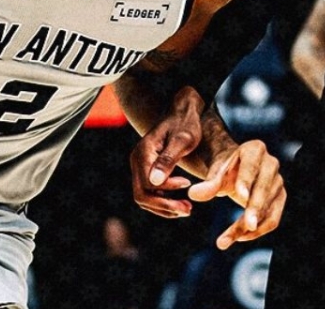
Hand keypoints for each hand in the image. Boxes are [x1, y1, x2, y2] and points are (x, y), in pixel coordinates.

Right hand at [130, 99, 201, 217]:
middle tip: (187, 211)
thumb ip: (168, 160)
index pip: (148, 184)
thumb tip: (156, 183)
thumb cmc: (186, 124)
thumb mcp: (182, 140)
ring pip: (144, 197)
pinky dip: (162, 202)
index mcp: (143, 152)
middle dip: (164, 206)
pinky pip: (148, 193)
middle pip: (141, 195)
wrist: (182, 113)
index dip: (168, 191)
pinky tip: (179, 202)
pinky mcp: (146, 170)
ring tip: (186, 210)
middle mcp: (136, 160)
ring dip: (164, 207)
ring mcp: (139, 166)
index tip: (187, 183)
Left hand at [188, 139, 284, 249]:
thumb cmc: (225, 169)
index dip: (246, 181)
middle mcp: (271, 164)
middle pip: (264, 189)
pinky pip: (272, 219)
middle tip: (247, 225)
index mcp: (255, 150)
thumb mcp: (216, 173)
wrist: (237, 170)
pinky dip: (257, 232)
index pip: (251, 166)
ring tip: (226, 240)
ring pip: (268, 209)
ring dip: (250, 227)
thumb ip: (208, 183)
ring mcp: (278, 182)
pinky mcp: (279, 199)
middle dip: (255, 208)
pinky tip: (238, 238)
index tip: (241, 195)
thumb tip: (193, 194)